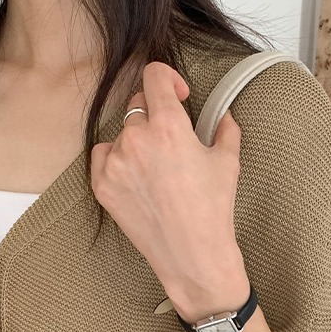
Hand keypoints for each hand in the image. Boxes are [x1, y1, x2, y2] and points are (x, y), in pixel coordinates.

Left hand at [90, 61, 247, 312]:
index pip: (154, 76)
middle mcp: (137, 139)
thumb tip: (222, 116)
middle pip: (137, 104)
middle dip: (154, 113)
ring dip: (137, 140)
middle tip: (170, 138)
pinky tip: (136, 175)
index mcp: (169, 126)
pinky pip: (102, 155)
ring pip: (121, 132)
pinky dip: (116, 159)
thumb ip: (224, 128)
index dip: (168, 79)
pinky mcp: (102, 185)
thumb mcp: (228, 162)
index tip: (177, 94)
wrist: (192, 255)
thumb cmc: (213, 211)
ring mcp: (115, 163)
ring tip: (156, 167)